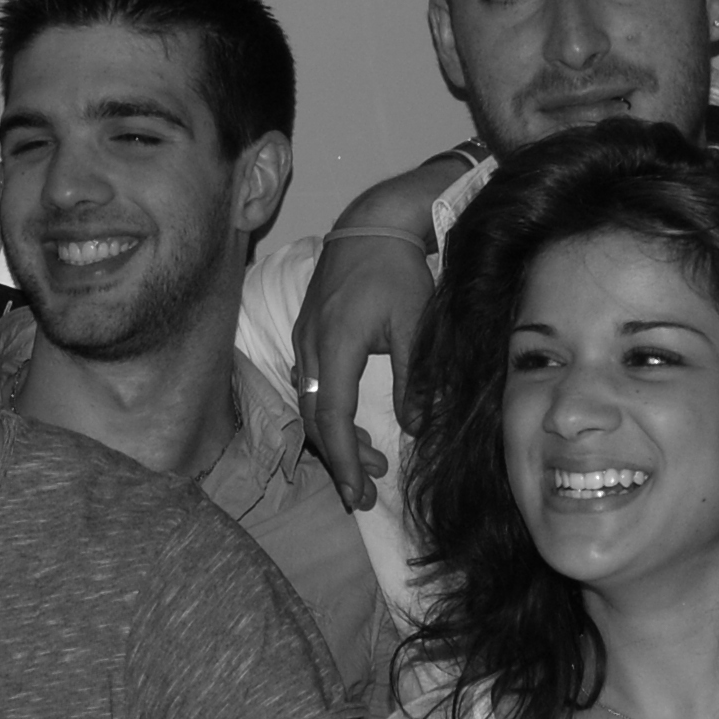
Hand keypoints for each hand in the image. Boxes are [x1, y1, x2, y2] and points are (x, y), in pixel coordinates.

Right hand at [290, 172, 442, 508]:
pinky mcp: (307, 335)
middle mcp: (310, 348)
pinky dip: (327, 414)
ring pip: (309, 405)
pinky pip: (309, 387)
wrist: (370, 225)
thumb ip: (412, 379)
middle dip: (339, 460)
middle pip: (313, 420)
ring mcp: (303, 341)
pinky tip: (350, 424)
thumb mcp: (414, 325)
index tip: (357, 493)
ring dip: (336, 438)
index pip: (331, 419)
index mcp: (334, 347)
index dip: (344, 460)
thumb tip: (414, 427)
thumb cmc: (396, 270)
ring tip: (370, 462)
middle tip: (365, 494)